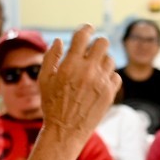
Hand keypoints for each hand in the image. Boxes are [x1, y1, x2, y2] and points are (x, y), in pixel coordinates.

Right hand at [37, 25, 119, 141]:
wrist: (65, 131)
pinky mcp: (110, 93)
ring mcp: (101, 82)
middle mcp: (88, 71)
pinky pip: (115, 75)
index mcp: (71, 64)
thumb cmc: (51, 104)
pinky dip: (108, 76)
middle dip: (97, 43)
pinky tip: (99, 82)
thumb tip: (58, 40)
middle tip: (92, 50)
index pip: (83, 35)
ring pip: (110, 59)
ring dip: (102, 61)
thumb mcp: (44, 79)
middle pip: (103, 42)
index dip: (86, 28)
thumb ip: (50, 57)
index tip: (87, 29)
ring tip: (93, 70)